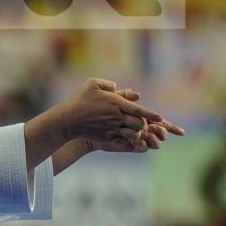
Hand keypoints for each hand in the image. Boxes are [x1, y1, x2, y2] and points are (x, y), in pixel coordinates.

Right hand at [59, 78, 183, 152]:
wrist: (66, 120)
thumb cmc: (78, 100)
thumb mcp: (91, 84)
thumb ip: (107, 83)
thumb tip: (118, 88)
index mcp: (115, 103)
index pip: (139, 110)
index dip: (151, 114)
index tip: (160, 118)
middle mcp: (116, 117)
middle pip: (139, 123)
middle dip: (143, 124)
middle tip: (141, 123)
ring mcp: (111, 128)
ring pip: (133, 134)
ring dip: (136, 133)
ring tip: (134, 131)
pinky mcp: (105, 137)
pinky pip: (123, 141)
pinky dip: (127, 141)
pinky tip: (126, 139)